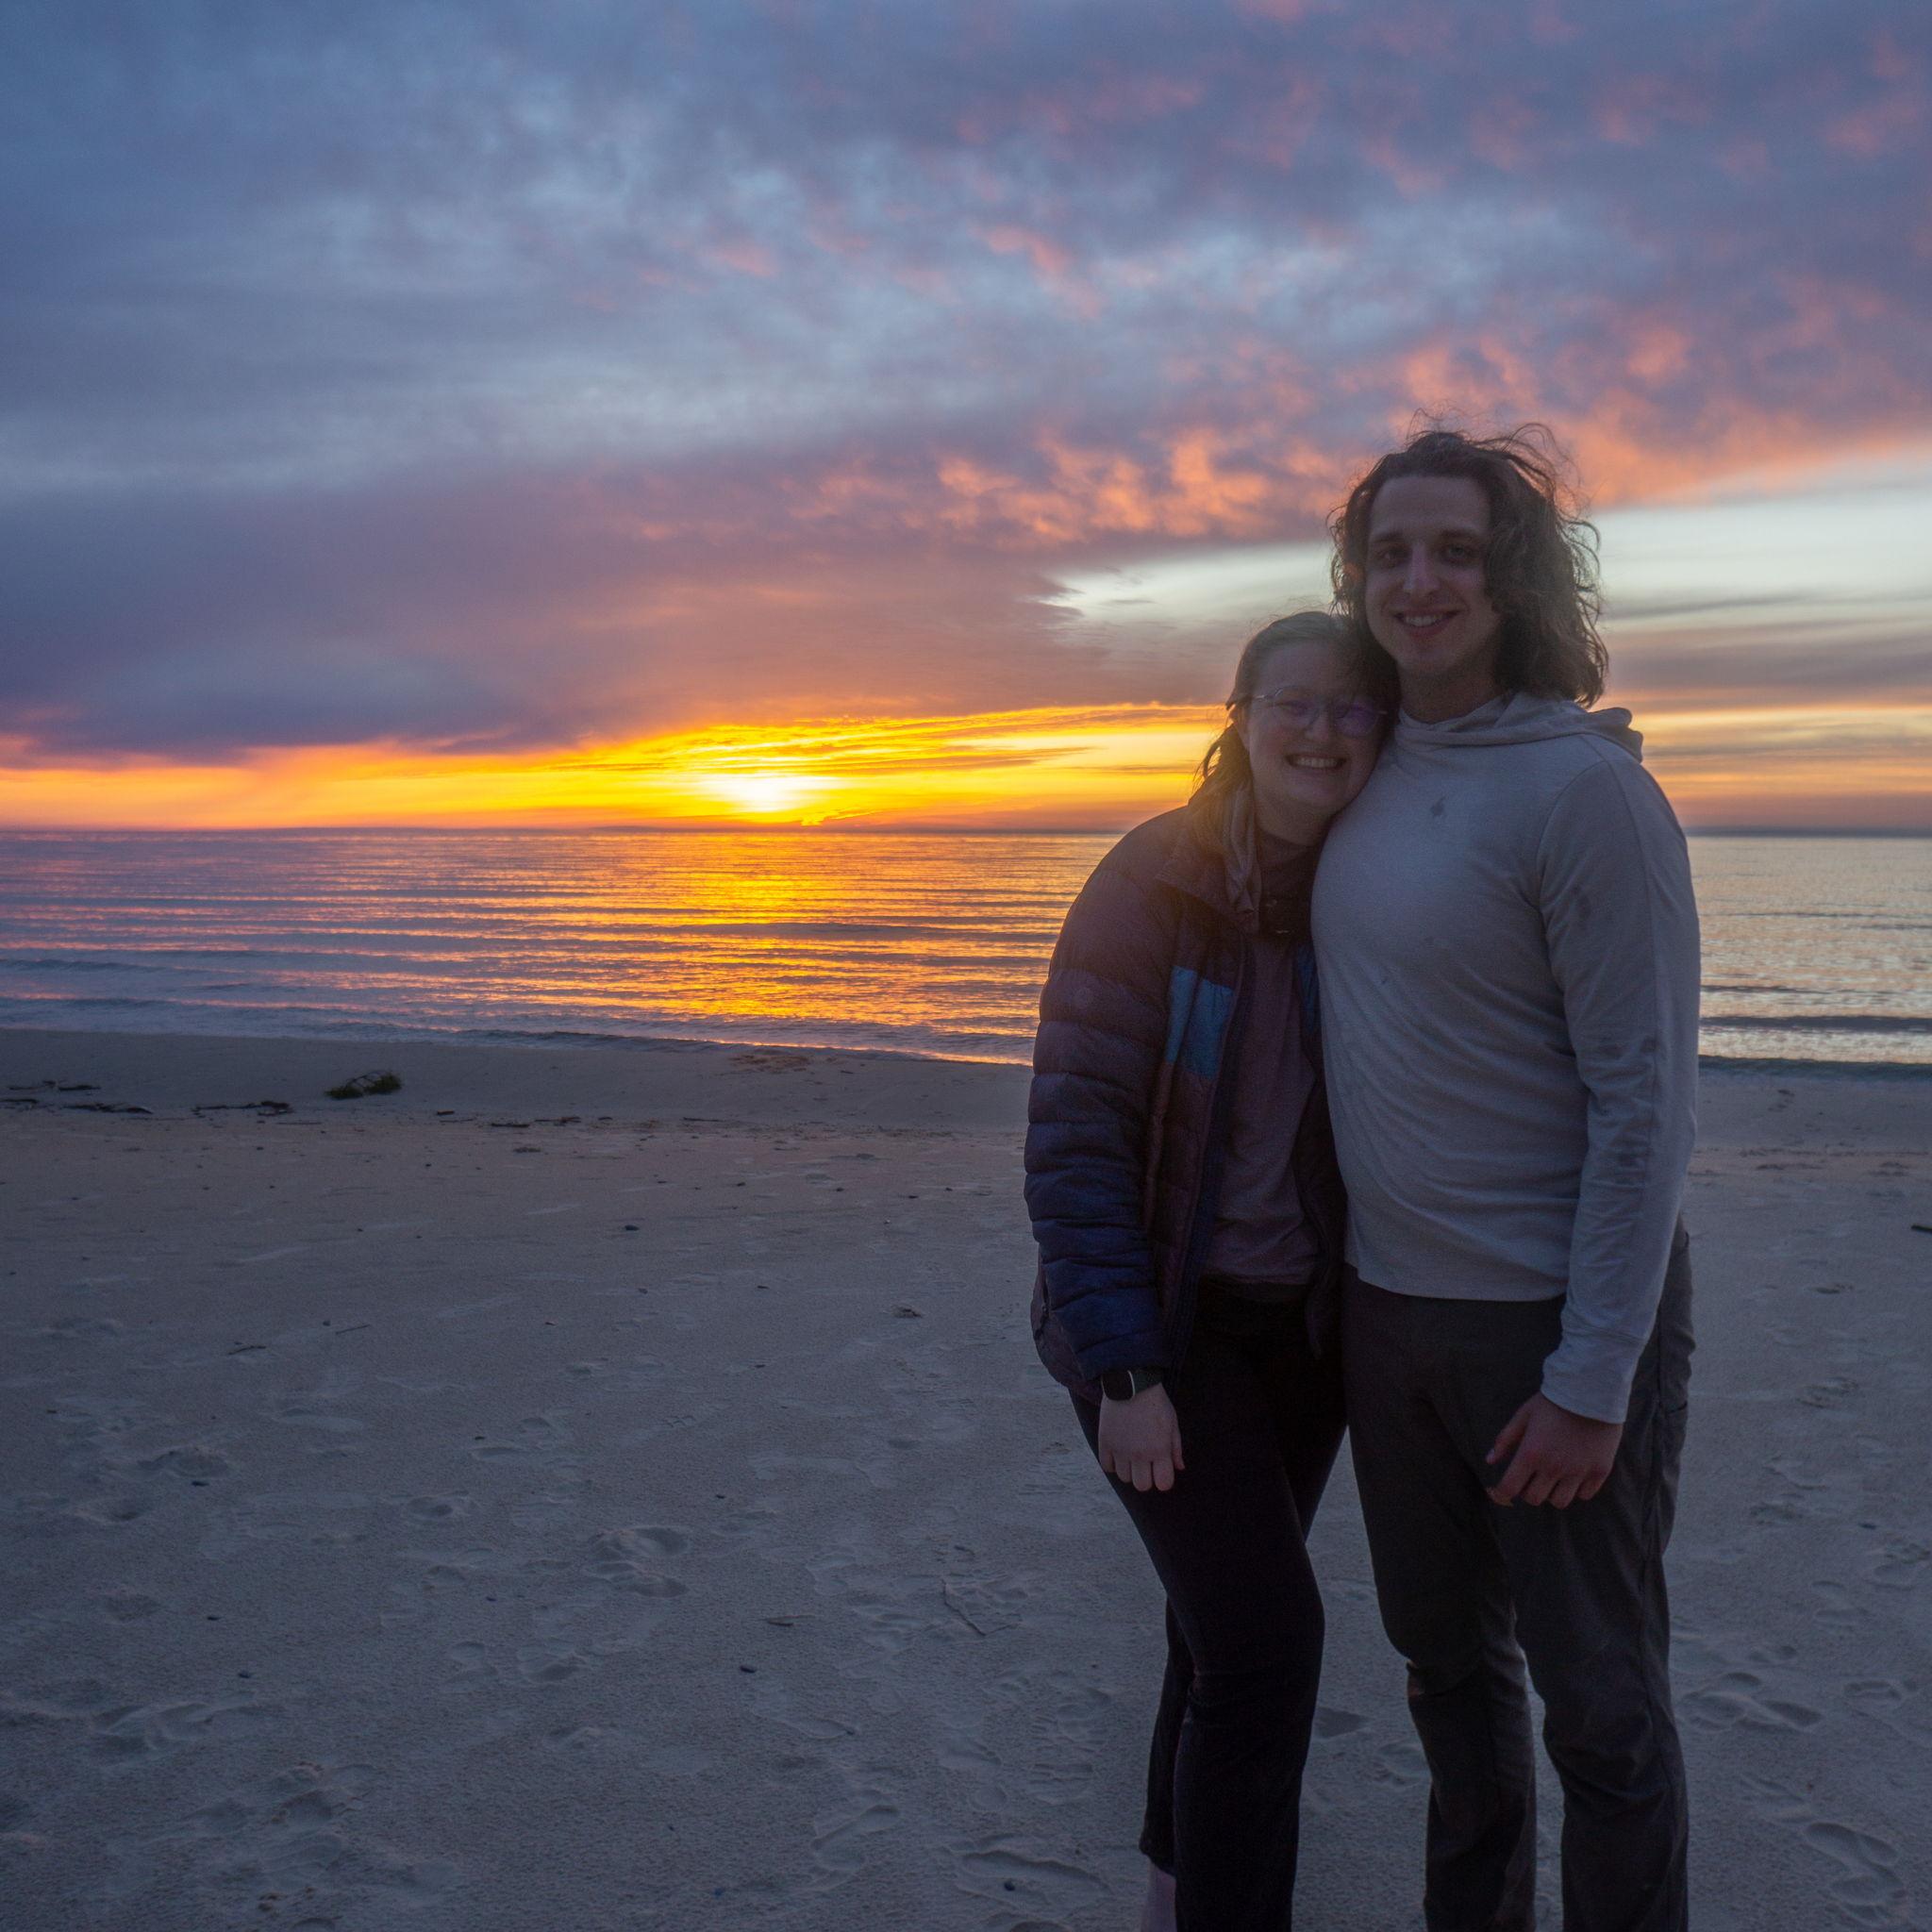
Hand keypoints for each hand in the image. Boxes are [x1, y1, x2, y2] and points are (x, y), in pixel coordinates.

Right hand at [1098, 1384, 1183, 1492]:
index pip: (1164, 1484)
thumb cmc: (1155, 1402)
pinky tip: (1118, 1452)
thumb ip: (1176, 1448)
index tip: (1161, 1470)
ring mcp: (1120, 1450)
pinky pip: (1107, 1466)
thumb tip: (1179, 1468)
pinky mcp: (1105, 1442)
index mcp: (1160, 1450)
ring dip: (1128, 1470)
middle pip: (1142, 1486)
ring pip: (1124, 1478)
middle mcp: (1140, 1454)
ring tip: (1130, 1456)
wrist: (1130, 1383)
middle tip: (1145, 1465)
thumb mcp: (1172, 1423)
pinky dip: (1112, 1463)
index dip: (1163, 1479)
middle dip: (1146, 1478)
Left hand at [1486, 1392, 1621, 1508]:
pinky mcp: (1599, 1471)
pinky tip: (1574, 1474)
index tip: (1501, 1491)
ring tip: (1552, 1478)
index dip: (1501, 1493)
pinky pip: (1584, 1495)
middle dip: (1527, 1491)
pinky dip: (1577, 1489)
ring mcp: (1578, 1471)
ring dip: (1552, 1493)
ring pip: (1559, 1502)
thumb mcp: (1523, 1416)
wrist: (1591, 1391)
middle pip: (1534, 1499)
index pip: (1510, 1488)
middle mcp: (1554, 1467)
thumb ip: (1505, 1440)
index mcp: (1531, 1453)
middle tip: (1529, 1479)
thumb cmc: (1552, 1402)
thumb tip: (1490, 1461)